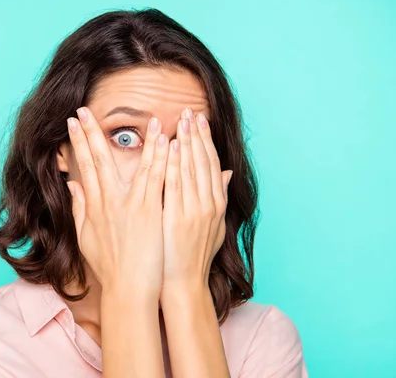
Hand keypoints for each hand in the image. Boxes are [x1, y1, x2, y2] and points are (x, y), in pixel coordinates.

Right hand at [66, 107, 168, 297]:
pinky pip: (156, 179)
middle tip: (84, 109)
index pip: (84, 166)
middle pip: (99, 160)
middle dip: (91, 133)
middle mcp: (109, 202)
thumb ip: (79, 209)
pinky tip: (165, 141)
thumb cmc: (110, 266)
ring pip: (135, 165)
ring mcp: (130, 205)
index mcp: (95, 206)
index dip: (78, 142)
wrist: (128, 289)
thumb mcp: (86, 237)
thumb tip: (72, 186)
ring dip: (140, 140)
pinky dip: (160, 158)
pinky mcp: (150, 212)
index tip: (73, 122)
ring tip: (146, 118)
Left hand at [162, 108, 232, 289]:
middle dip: (197, 135)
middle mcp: (208, 204)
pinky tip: (170, 147)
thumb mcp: (214, 226)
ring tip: (181, 120)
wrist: (183, 283)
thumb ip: (218, 197)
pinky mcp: (177, 217)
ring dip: (186, 143)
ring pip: (190, 169)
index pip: (211, 164)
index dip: (205, 141)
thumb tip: (225, 173)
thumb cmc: (194, 255)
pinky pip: (175, 185)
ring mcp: (194, 210)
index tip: (200, 120)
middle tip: (190, 111)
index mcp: (215, 204)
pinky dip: (174, 164)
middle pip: (202, 162)